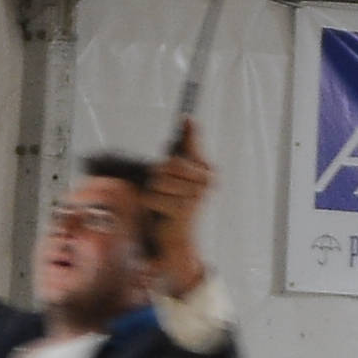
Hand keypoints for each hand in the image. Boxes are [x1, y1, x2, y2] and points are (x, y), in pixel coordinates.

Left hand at [142, 119, 212, 295]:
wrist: (177, 240)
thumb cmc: (175, 203)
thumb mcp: (178, 175)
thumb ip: (184, 148)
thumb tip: (188, 118)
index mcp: (206, 170)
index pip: (192, 146)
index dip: (189, 132)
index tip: (185, 116)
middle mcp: (205, 182)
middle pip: (170, 163)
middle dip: (159, 173)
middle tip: (163, 188)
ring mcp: (194, 197)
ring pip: (159, 179)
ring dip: (154, 190)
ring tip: (162, 201)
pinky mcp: (181, 211)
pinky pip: (153, 197)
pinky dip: (150, 204)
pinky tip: (160, 212)